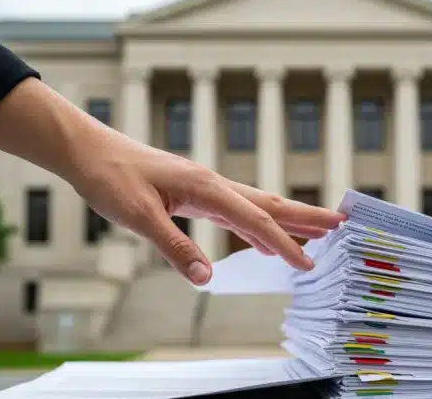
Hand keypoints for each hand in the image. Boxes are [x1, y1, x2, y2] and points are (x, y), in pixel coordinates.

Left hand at [0, 78, 345, 284]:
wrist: (89, 152)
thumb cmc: (111, 178)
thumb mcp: (138, 217)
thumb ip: (175, 247)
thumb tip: (207, 278)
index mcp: (206, 188)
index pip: (256, 220)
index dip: (285, 243)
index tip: (309, 263)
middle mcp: (213, 183)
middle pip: (270, 203)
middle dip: (306, 216)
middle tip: (342, 224)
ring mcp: (206, 186)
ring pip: (257, 204)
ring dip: (288, 218)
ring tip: (316, 230)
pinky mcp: (196, 192)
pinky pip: (238, 210)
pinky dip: (259, 224)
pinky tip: (263, 238)